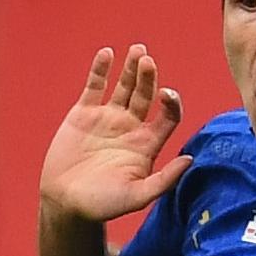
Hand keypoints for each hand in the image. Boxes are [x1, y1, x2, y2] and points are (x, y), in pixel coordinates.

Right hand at [42, 45, 189, 224]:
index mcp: (147, 144)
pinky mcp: (83, 114)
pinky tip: (107, 54)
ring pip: (123, 86)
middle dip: (149, 77)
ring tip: (137, 50)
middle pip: (146, 94)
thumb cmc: (103, 205)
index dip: (171, 103)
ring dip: (131, 68)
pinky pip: (94, 86)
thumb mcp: (137, 196)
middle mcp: (130, 127)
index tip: (166, 95)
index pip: (168, 116)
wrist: (65, 202)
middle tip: (147, 62)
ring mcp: (107, 118)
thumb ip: (164, 180)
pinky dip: (100, 69)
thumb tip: (190, 160)